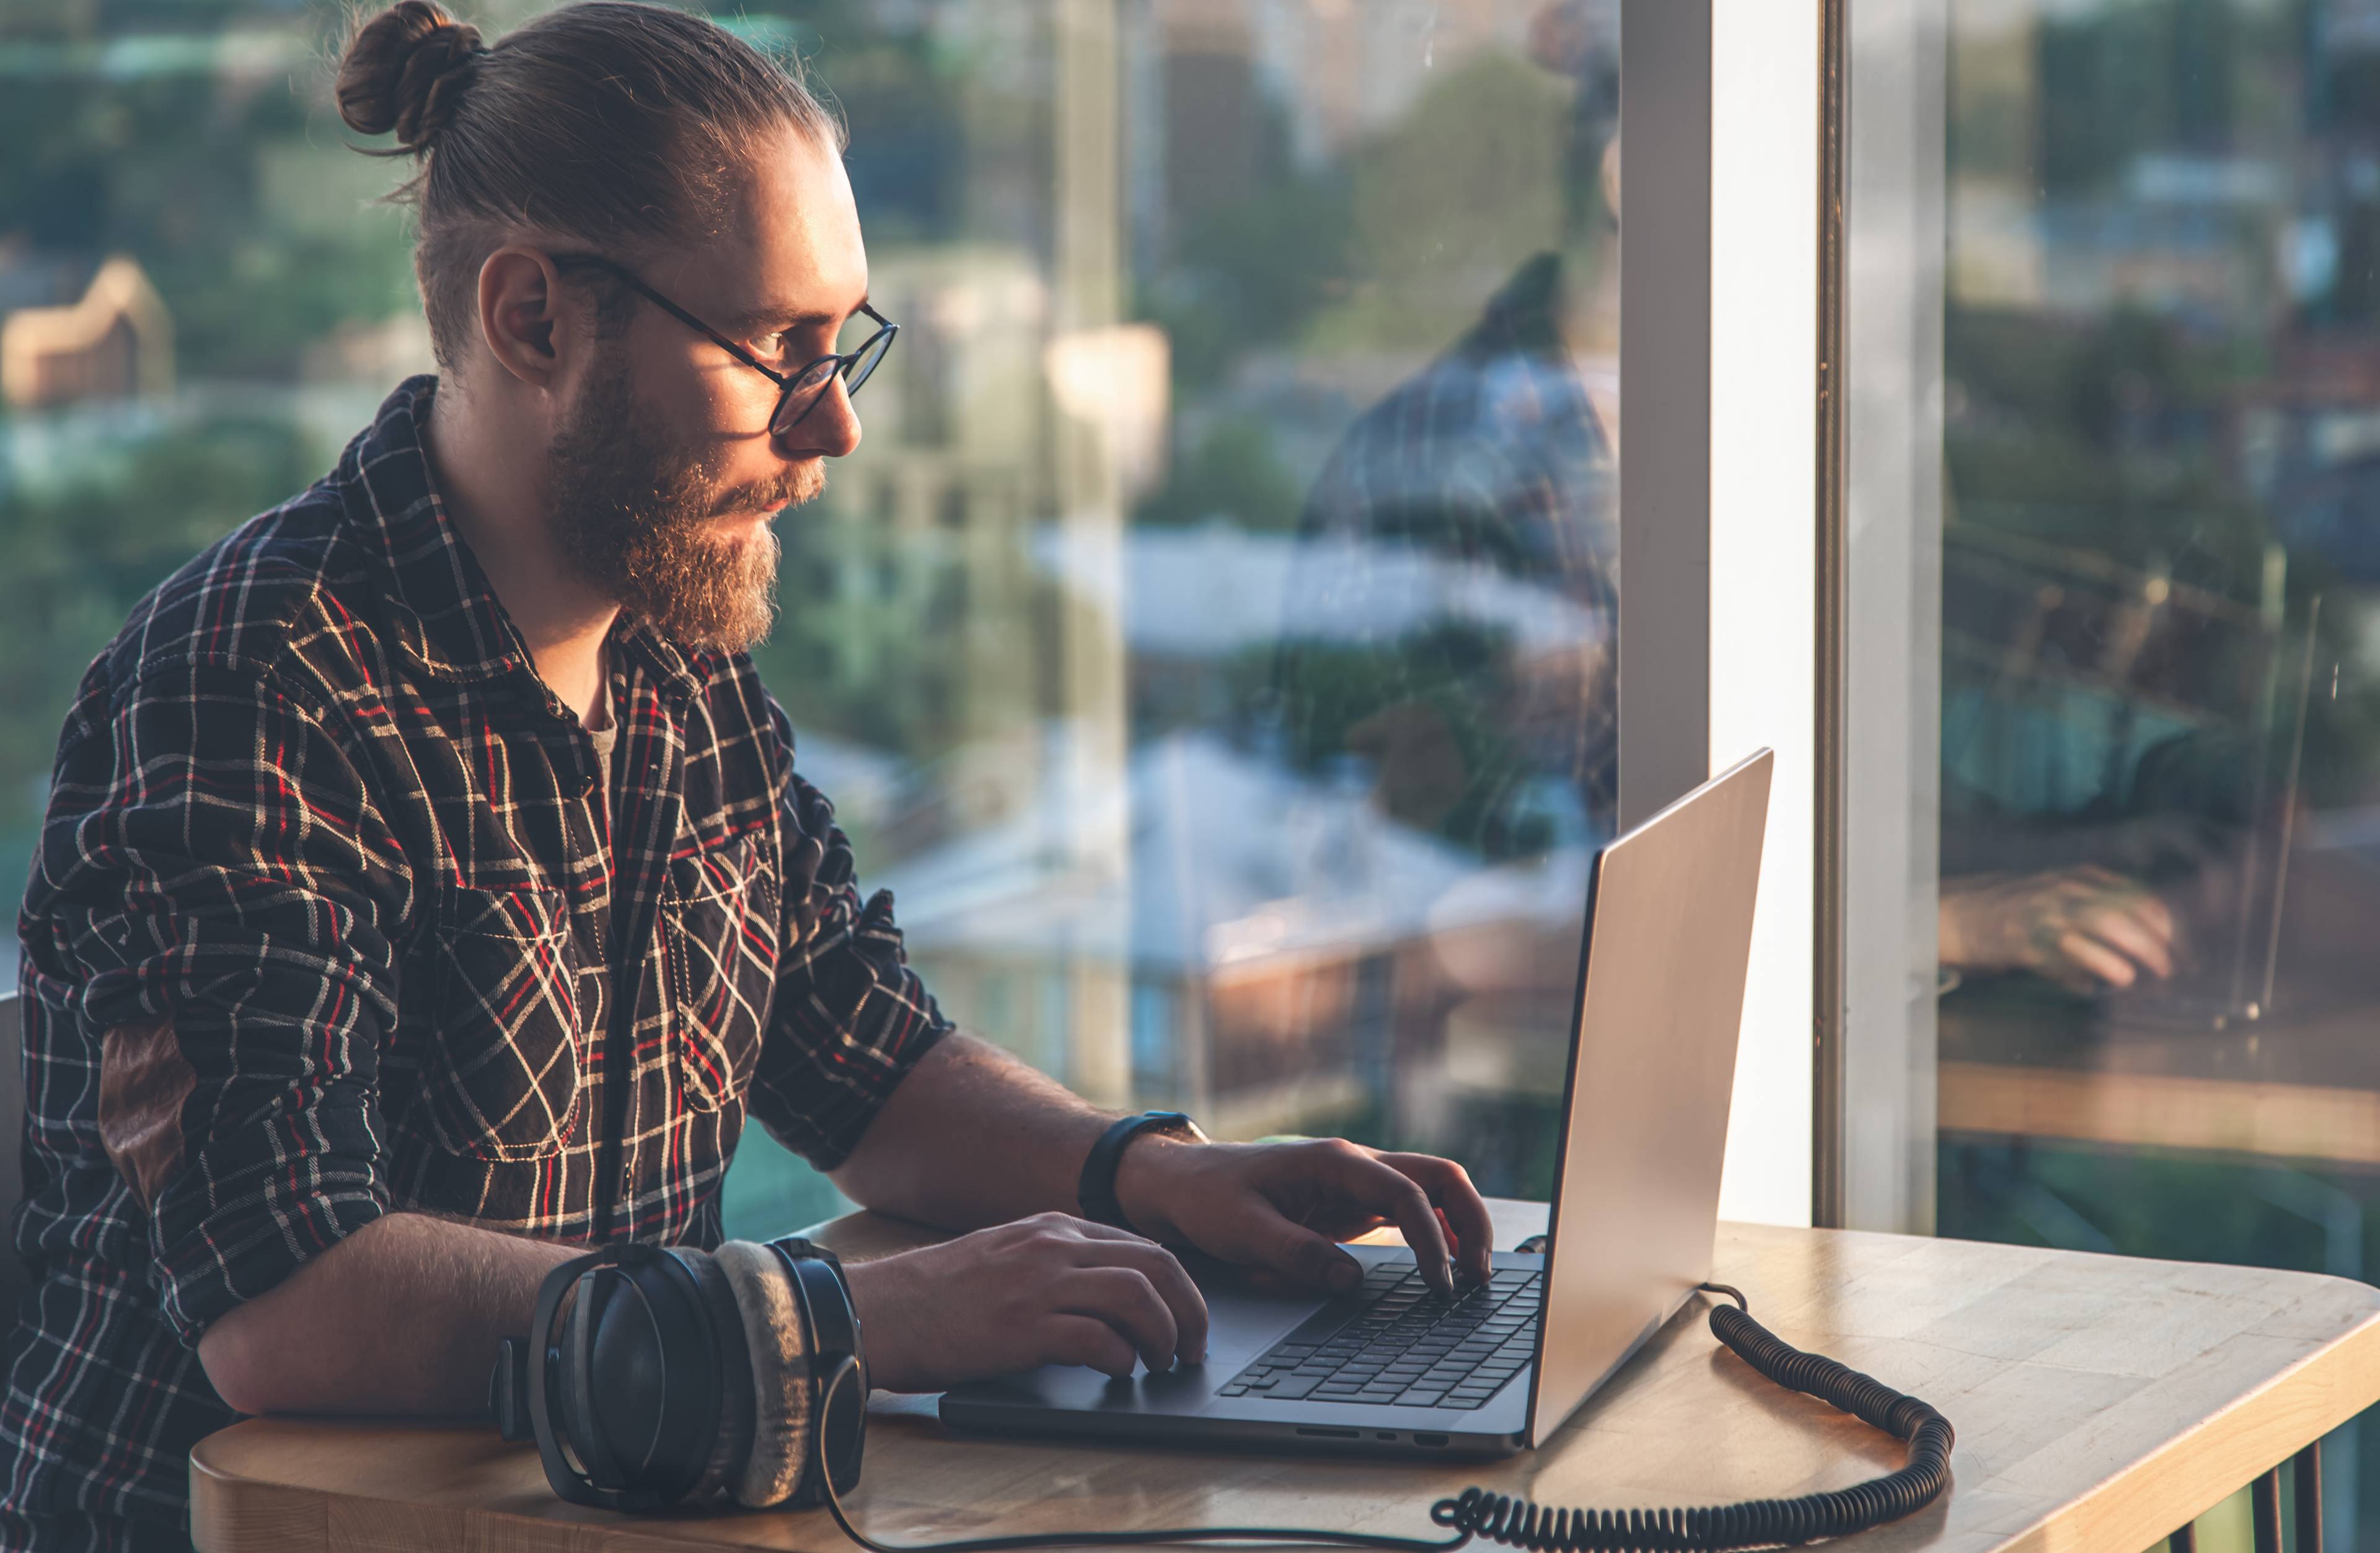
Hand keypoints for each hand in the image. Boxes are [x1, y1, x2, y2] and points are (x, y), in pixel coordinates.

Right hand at [840, 1213, 1207, 1391]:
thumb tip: (1111, 1294)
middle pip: (1155, 1264)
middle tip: (1192, 1347)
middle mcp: (1052, 1247)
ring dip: (1163, 1334)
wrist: (880, 1309)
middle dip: (1189, 1309)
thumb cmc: (938, 1294)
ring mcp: (1038, 1284)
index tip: (1188, 1318)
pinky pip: (1097, 1338)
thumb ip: (1055, 1262)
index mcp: (1052, 1228)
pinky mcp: (1022, 1326)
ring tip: (1161, 1364)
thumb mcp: (1006, 1255)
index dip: (1179, 1285)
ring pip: (1137, 1295)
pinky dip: (1120, 1359)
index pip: (1142, 1245)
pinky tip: (1117, 1373)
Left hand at [1113, 1135, 1493, 1296]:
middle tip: (1480, 1274)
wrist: (1181, 1184)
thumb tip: (1349, 1279)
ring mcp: (1356, 1183)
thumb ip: (1295, 1254)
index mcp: (1333, 1162)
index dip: (1432, 1239)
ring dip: (1458, 1224)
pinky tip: (1443, 1263)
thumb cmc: (1208, 1199)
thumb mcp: (1242, 1231)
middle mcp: (1354, 1165)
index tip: (1439, 1283)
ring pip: (1429, 1191)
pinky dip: (1434, 1232)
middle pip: (1437, 1177)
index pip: (1405, 1193)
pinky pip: (1408, 1211)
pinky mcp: (1350, 1204)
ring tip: (1472, 1274)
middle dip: (1469, 1220)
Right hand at [1938, 866, 2178, 992]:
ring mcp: (2048, 911)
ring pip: (2108, 922)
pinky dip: (2102, 962)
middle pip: (2128, 909)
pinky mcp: (2031, 939)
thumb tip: (2133, 946)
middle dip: (2158, 940)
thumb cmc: (2016, 911)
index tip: (2179, 945)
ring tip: (2155, 972)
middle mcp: (2067, 889)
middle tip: (2173, 966)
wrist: (1961, 914)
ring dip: (2139, 949)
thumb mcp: (2060, 897)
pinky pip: (2074, 948)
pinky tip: (2120, 976)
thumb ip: (2095, 911)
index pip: (2137, 894)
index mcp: (2079, 878)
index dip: (2164, 922)